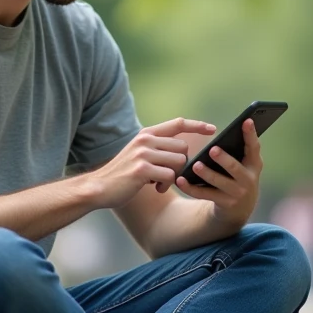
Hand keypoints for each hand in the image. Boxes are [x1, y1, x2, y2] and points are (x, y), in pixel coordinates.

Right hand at [91, 118, 215, 208]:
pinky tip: (155, 188)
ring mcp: (143, 153)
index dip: (197, 125)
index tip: (212, 129)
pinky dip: (166, 185)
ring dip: (174, 176)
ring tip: (159, 182)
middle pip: (183, 148)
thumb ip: (158, 148)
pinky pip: (170, 176)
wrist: (99, 187)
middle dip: (180, 165)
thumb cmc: (123, 174)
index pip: (178, 123)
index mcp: (146, 134)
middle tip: (166, 176)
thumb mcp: (139, 153)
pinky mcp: (142, 169)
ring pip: (179, 162)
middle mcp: (146, 140)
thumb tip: (183, 150)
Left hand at [174, 118, 262, 228]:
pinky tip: (180, 180)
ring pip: (219, 182)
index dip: (251, 134)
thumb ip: (237, 150)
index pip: (254, 147)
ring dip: (207, 174)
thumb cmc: (237, 177)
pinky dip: (191, 188)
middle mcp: (249, 179)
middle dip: (224, 159)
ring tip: (195, 165)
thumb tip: (217, 131)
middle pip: (235, 168)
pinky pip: (204, 195)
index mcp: (254, 164)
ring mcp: (237, 193)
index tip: (247, 120)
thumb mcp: (243, 165)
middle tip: (212, 149)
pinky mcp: (224, 204)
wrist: (239, 209)